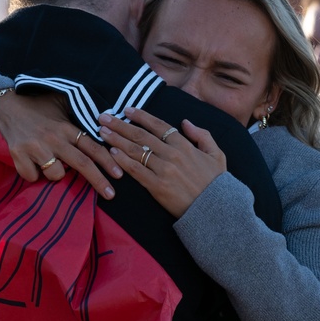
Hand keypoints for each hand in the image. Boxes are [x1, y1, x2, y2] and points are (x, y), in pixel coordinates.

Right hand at [0, 90, 121, 198]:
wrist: (6, 104)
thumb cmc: (37, 108)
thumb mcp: (60, 107)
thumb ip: (77, 119)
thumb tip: (104, 124)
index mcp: (66, 128)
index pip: (92, 146)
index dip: (107, 161)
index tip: (119, 175)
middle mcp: (54, 138)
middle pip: (81, 164)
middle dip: (98, 181)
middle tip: (111, 194)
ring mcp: (36, 147)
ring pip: (56, 174)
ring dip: (54, 174)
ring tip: (47, 161)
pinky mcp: (18, 154)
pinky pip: (33, 177)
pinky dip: (33, 174)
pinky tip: (31, 163)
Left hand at [98, 107, 226, 217]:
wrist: (216, 210)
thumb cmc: (217, 183)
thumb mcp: (217, 154)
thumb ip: (202, 135)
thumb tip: (185, 122)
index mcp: (185, 145)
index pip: (158, 125)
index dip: (141, 116)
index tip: (127, 110)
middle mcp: (172, 154)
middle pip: (141, 135)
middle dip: (120, 125)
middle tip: (104, 118)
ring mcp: (164, 170)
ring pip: (136, 150)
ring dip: (117, 140)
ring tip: (102, 132)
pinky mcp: (157, 187)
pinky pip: (136, 170)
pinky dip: (123, 160)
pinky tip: (111, 153)